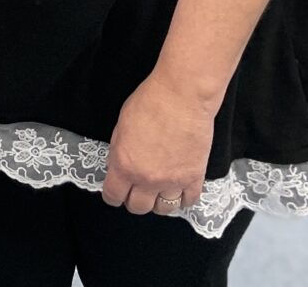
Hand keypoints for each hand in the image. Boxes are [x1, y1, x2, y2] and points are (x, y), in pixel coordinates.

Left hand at [100, 71, 215, 216]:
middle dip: (134, 200)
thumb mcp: (121, 126)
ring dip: (159, 202)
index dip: (113, 195)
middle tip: (137, 190)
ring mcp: (172, 181)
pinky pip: (188, 202)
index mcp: (124, 166)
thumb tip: (118, 166)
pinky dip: (183, 198)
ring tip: (159, 191)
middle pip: (138, 207)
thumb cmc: (149, 103)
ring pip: (163, 209)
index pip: (114, 196)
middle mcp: (147, 179)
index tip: (116, 193)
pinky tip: (179, 189)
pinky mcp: (194, 177)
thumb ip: (119, 151)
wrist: (181, 96)